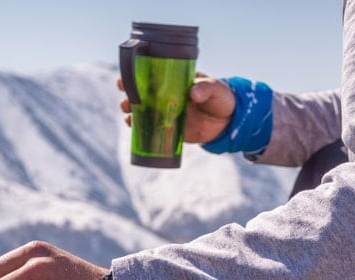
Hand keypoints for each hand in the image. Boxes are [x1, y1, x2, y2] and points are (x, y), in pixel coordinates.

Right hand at [118, 74, 235, 143]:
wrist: (229, 121)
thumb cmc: (222, 98)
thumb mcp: (216, 88)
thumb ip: (206, 88)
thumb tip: (194, 93)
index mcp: (175, 80)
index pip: (151, 74)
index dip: (135, 74)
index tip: (125, 76)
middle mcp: (167, 95)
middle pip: (142, 92)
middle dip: (128, 92)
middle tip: (125, 94)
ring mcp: (167, 112)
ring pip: (143, 110)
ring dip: (131, 110)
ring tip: (127, 111)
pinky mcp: (171, 129)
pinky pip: (151, 128)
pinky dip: (140, 128)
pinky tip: (132, 126)